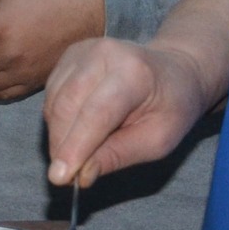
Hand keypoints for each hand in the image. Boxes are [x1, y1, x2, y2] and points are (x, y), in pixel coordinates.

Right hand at [43, 37, 212, 186]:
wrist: (176, 69)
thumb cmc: (171, 107)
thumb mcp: (159, 140)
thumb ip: (119, 155)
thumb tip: (81, 174)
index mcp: (134, 72)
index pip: (96, 113)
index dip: (75, 147)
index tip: (59, 178)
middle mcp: (103, 54)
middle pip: (67, 106)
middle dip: (61, 145)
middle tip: (67, 175)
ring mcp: (83, 51)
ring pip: (54, 102)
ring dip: (59, 134)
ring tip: (82, 149)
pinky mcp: (70, 56)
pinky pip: (52, 95)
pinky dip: (58, 120)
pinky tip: (78, 128)